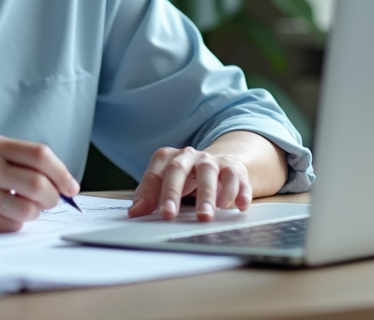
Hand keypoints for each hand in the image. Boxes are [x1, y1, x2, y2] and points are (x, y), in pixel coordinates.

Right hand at [0, 135, 79, 231]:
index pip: (39, 155)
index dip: (62, 172)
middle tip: (52, 200)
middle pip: (38, 184)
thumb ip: (24, 161)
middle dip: (53, 197)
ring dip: (36, 212)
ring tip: (27, 207)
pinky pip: (12, 225)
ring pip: (28, 209)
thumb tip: (63, 183)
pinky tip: (6, 214)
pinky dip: (18, 222)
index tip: (71, 186)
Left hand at [129, 146, 252, 221]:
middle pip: (178, 168)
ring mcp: (212, 161)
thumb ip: (149, 196)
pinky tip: (240, 206)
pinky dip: (240, 192)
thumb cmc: (186, 178)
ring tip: (205, 215)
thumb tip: (134, 213)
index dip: (152, 194)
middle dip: (174, 192)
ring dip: (207, 194)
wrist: (218, 163)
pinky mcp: (234, 169)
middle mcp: (190, 156)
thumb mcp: (165, 184)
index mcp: (169, 158)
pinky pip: (237, 177)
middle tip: (170, 216)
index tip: (148, 213)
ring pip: (209, 172)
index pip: (156, 174)